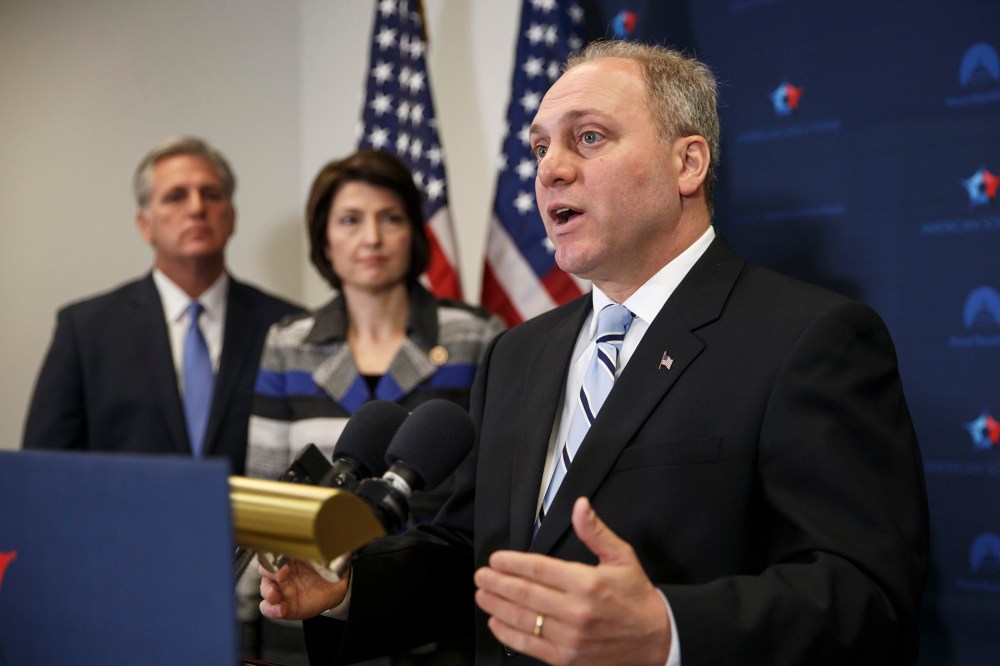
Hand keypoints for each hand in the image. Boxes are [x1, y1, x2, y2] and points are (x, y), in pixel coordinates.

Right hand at [259, 557, 349, 620]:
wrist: (337, 585)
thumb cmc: (325, 565)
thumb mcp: (319, 554)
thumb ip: (311, 548)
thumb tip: (310, 537)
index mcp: (286, 556)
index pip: (272, 552)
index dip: (273, 554)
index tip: (283, 558)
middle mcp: (279, 572)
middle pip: (265, 570)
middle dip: (270, 572)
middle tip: (281, 573)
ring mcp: (281, 589)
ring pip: (266, 590)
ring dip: (269, 592)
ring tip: (275, 595)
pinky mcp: (284, 605)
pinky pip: (270, 609)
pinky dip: (272, 610)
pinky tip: (281, 609)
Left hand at [474, 497, 670, 664]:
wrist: (656, 639)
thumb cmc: (636, 597)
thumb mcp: (621, 557)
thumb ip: (595, 532)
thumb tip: (580, 505)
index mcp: (588, 583)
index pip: (539, 569)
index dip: (512, 563)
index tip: (496, 559)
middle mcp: (576, 611)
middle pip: (525, 594)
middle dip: (497, 583)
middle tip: (480, 576)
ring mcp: (570, 638)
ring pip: (523, 620)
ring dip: (497, 606)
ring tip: (482, 595)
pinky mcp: (567, 659)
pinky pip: (530, 646)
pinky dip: (508, 634)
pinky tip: (496, 622)